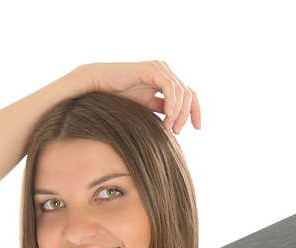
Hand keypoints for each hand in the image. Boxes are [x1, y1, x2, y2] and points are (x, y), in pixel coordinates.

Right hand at [78, 60, 200, 134]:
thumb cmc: (118, 98)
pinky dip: (172, 103)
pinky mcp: (151, 69)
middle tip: (175, 131)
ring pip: (181, 92)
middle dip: (185, 115)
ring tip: (168, 127)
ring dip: (178, 112)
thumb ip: (162, 111)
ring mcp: (160, 68)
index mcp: (166, 80)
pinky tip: (167, 116)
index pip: (189, 94)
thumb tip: (177, 124)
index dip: (196, 111)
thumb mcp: (147, 108)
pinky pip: (170, 87)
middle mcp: (165, 72)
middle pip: (189, 94)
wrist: (97, 86)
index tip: (198, 128)